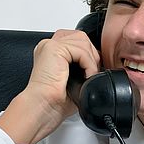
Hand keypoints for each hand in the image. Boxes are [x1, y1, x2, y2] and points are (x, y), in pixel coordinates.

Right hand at [0, 29, 100, 143]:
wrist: (44, 106)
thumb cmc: (54, 101)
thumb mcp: (74, 81)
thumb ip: (83, 70)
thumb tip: (100, 70)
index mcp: (51, 53)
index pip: (76, 40)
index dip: (88, 53)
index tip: (92, 70)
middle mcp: (49, 46)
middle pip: (80, 37)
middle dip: (91, 54)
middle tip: (92, 73)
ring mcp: (50, 45)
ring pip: (82, 41)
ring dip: (91, 61)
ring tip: (89, 76)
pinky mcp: (53, 49)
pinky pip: (81, 50)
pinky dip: (89, 64)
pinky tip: (86, 77)